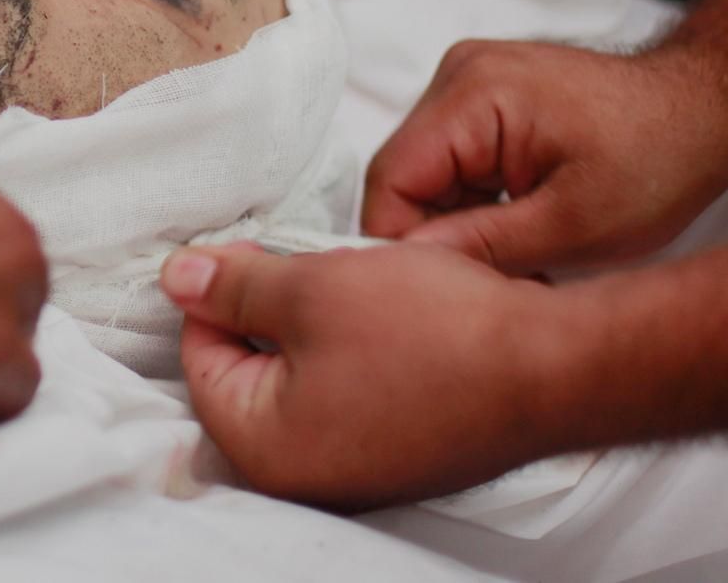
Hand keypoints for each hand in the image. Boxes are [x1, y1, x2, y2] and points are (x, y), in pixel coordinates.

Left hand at [161, 242, 569, 508]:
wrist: (550, 366)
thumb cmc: (433, 331)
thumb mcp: (311, 288)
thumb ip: (232, 286)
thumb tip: (176, 279)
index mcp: (262, 447)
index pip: (198, 355)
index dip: (219, 289)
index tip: (257, 249)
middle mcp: (301, 478)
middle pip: (246, 370)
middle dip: (266, 307)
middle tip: (309, 262)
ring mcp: (353, 473)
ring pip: (298, 378)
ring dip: (312, 324)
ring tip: (353, 283)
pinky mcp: (396, 455)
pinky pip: (346, 395)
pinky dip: (351, 350)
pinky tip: (384, 314)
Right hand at [362, 40, 727, 272]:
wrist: (712, 105)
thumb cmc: (663, 156)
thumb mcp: (574, 226)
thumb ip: (480, 246)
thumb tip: (406, 268)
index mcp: (473, 94)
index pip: (391, 181)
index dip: (400, 246)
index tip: (438, 296)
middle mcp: (459, 75)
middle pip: (405, 176)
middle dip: (437, 238)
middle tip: (492, 287)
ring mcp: (472, 81)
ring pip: (429, 174)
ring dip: (460, 224)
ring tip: (518, 260)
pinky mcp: (487, 96)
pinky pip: (455, 160)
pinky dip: (478, 203)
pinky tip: (523, 230)